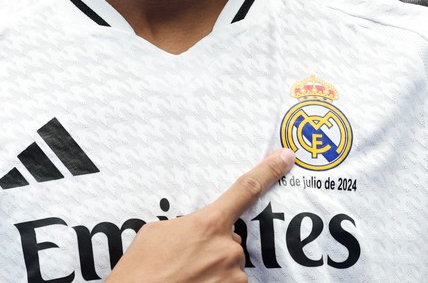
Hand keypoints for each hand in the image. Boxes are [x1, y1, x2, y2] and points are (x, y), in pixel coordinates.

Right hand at [107, 149, 295, 281]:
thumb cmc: (141, 268)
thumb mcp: (158, 232)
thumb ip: (186, 224)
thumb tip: (196, 230)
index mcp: (208, 223)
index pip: (245, 190)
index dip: (268, 171)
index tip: (286, 157)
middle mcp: (227, 248)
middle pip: (229, 239)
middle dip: (212, 245)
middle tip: (185, 257)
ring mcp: (232, 274)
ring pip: (229, 263)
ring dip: (212, 267)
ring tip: (184, 274)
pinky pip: (228, 281)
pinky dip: (213, 282)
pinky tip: (193, 282)